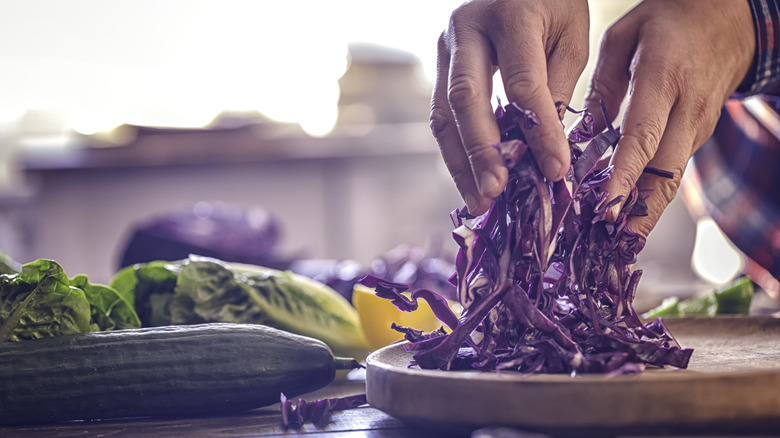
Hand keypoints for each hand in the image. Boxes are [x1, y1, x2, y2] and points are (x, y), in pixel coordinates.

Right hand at [431, 0, 588, 214]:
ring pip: (443, 115)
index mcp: (510, 15)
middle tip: (496, 192)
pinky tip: (471, 182)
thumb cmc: (554, 4)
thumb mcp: (571, 35)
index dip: (538, 131)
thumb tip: (542, 149)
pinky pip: (442, 118)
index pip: (522, 83)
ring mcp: (444, 49)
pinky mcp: (439, 69)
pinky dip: (456, 154)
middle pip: (466, 99)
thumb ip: (555, 86)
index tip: (556, 171)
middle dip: (481, 151)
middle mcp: (465, 30)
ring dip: (460, 163)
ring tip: (480, 202)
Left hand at [584, 0, 755, 236]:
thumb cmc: (669, 19)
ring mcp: (700, 124)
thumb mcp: (624, 36)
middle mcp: (689, 107)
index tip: (605, 207)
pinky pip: (673, 168)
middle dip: (639, 212)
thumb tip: (581, 133)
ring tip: (616, 243)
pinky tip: (627, 213)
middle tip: (612, 244)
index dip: (624, 175)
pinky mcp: (700, 134)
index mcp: (665, 77)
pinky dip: (651, 193)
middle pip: (666, 170)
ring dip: (645, 211)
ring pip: (673, 176)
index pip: (644, 135)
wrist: (732, 17)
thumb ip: (602, 84)